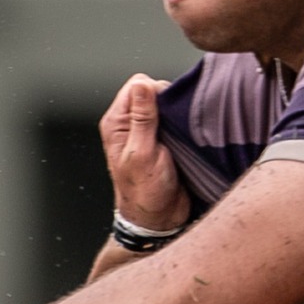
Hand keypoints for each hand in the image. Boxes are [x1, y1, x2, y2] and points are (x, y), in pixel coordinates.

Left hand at [98, 73, 189, 231]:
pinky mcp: (164, 140)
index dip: (156, 92)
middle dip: (169, 103)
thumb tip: (142, 85)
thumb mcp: (143, 153)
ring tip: (180, 136)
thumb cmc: (145, 192)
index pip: (137, 85)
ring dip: (178, 115)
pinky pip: (175, 120)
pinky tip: (186, 138)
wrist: (158, 218)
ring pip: (167, 105)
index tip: (165, 115)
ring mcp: (147, 131)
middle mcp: (130, 124)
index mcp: (117, 123)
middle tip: (173, 129)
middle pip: (154, 91)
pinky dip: (183, 124)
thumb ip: (142, 118)